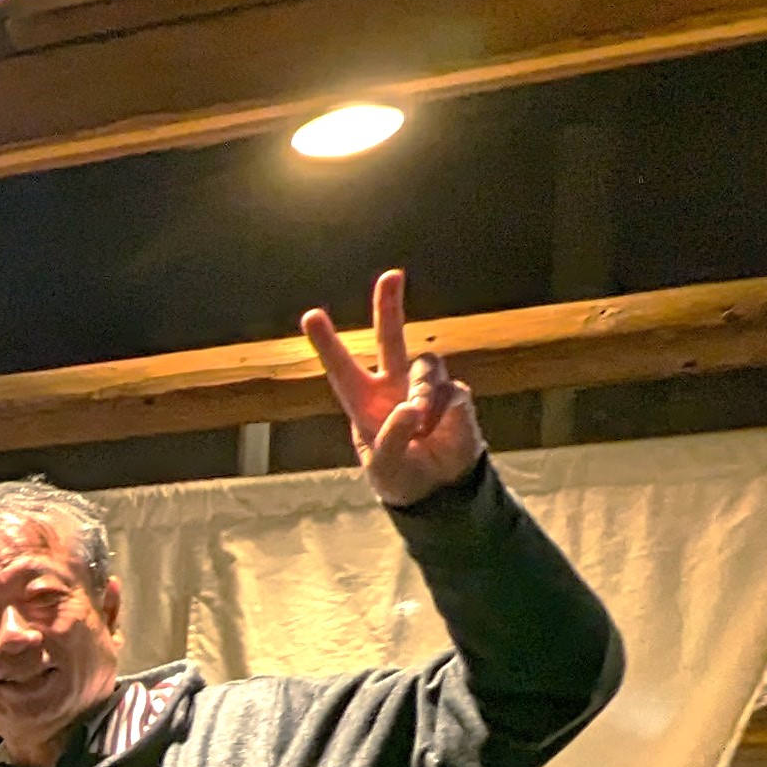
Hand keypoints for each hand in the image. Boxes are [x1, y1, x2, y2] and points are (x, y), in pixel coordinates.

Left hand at [303, 269, 483, 508]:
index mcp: (363, 402)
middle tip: (391, 275)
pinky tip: (438, 432)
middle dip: (390, 306)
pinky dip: (444, 412)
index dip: (327, 342)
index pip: (341, 367)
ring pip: (426, 365)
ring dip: (422, 392)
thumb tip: (411, 408)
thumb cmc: (399, 476)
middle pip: (390, 337)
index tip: (311, 315)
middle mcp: (393, 386)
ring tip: (420, 426)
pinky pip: (451, 391)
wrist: (436, 491)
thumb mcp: (384, 467)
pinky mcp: (455, 397)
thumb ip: (392, 439)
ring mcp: (425, 388)